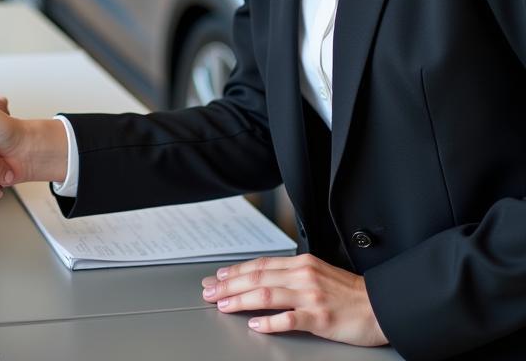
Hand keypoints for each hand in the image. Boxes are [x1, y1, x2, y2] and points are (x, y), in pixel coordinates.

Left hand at [200, 254, 387, 345]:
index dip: (235, 271)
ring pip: (266, 295)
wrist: (380, 306)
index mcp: (300, 263)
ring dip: (240, 300)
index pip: (259, 265)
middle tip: (209, 293)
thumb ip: (292, 274)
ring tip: (223, 306)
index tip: (216, 278)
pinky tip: (255, 324)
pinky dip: (269, 322)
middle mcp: (302, 275)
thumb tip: (263, 279)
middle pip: (257, 278)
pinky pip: (289, 319)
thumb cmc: (348, 293)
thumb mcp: (317, 273)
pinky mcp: (319, 317)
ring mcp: (310, 296)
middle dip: (229, 285)